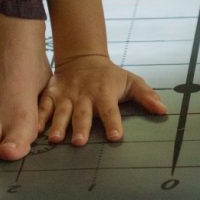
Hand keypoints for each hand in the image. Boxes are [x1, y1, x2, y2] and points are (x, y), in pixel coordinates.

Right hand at [36, 54, 167, 145]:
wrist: (82, 58)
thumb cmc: (109, 75)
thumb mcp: (131, 81)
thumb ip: (147, 96)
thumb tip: (163, 110)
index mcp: (104, 93)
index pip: (110, 110)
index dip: (113, 123)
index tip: (115, 137)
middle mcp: (84, 95)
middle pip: (83, 114)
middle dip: (81, 127)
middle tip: (80, 142)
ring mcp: (66, 95)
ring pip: (61, 112)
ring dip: (58, 125)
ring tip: (56, 139)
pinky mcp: (51, 94)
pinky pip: (43, 107)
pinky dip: (39, 118)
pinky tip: (35, 130)